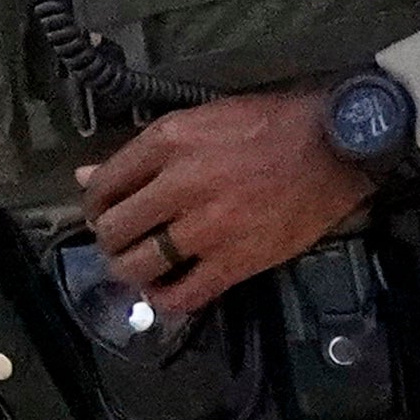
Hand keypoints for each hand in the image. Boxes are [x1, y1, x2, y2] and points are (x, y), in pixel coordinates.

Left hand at [73, 82, 377, 326]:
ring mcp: (206, 228)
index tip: (101, 212)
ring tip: (137, 267)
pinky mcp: (235, 261)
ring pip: (139, 265)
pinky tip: (164, 292)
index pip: (104, 184)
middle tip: (120, 241)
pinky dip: (165, 300)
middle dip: (108, 239)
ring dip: (129, 271)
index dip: (94, 205)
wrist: (333, 147)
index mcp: (167, 141)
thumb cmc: (268, 124)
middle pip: (114, 228)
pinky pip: (184, 295)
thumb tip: (86, 175)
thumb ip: (142, 151)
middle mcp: (179, 185)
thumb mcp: (199, 119)